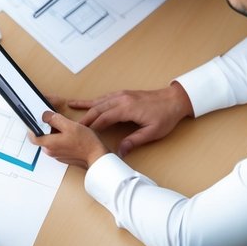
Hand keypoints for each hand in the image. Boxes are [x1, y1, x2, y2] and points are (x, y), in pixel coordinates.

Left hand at [29, 111, 108, 168]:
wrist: (97, 156)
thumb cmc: (85, 142)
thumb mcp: (69, 125)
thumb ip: (54, 119)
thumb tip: (44, 116)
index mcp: (49, 144)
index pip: (32, 137)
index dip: (31, 128)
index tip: (32, 122)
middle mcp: (51, 151)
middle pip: (42, 138)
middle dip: (45, 129)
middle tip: (54, 122)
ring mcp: (57, 155)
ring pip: (50, 142)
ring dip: (54, 134)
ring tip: (65, 128)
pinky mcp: (63, 157)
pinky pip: (57, 146)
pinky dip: (60, 140)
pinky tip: (70, 136)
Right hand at [69, 81, 193, 155]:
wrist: (174, 99)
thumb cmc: (165, 116)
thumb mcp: (152, 132)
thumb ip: (134, 141)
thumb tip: (120, 152)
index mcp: (127, 109)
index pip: (104, 118)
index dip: (92, 126)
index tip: (82, 133)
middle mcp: (121, 99)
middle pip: (97, 108)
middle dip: (84, 117)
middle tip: (72, 125)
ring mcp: (122, 95)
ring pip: (99, 101)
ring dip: (86, 106)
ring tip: (72, 108)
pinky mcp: (123, 94)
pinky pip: (105, 97)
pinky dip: (94, 100)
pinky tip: (88, 103)